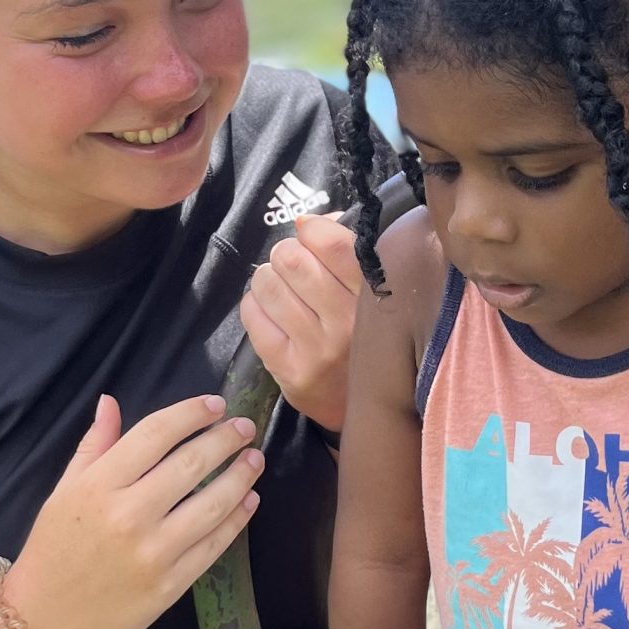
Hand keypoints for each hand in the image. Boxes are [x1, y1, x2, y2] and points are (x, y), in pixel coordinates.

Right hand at [4, 393, 262, 628]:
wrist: (43, 619)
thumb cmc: (53, 550)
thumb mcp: (63, 492)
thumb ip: (93, 446)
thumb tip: (111, 402)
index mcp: (98, 486)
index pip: (156, 434)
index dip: (191, 413)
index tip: (215, 405)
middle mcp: (128, 515)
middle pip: (191, 464)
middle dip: (225, 439)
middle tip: (245, 427)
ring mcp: (153, 552)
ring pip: (212, 504)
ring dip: (240, 477)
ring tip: (254, 459)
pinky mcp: (171, 585)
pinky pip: (214, 545)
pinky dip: (237, 519)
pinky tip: (249, 501)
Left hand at [240, 216, 360, 434]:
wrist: (361, 405)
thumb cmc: (363, 334)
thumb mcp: (369, 290)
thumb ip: (346, 248)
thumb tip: (308, 222)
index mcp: (376, 296)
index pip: (332, 243)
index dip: (311, 230)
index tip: (309, 236)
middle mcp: (349, 322)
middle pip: (291, 260)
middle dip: (285, 255)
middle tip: (292, 266)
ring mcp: (318, 349)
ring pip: (267, 283)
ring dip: (267, 278)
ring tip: (280, 289)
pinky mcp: (290, 369)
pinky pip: (253, 314)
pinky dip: (255, 304)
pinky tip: (270, 311)